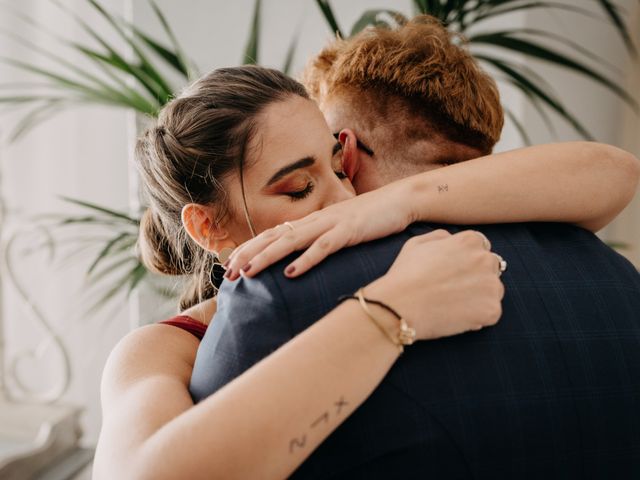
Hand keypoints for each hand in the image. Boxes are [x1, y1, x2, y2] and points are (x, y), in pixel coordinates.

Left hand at [225, 182, 411, 279]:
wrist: (402, 200)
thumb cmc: (372, 218)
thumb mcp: (342, 230)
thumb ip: (323, 241)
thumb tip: (304, 259)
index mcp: (313, 222)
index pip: (274, 234)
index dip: (250, 248)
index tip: (229, 265)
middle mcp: (316, 220)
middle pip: (274, 236)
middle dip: (248, 254)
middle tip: (226, 273)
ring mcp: (332, 223)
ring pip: (292, 240)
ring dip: (267, 257)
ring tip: (247, 273)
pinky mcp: (350, 230)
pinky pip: (324, 247)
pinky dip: (306, 260)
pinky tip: (291, 274)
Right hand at [365, 229, 504, 339]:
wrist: (398, 305)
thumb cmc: (404, 274)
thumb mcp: (415, 243)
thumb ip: (440, 236)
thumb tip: (452, 239)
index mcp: (469, 240)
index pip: (481, 248)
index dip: (467, 261)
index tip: (454, 273)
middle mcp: (485, 259)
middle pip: (491, 268)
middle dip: (478, 277)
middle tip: (453, 290)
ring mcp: (491, 286)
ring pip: (493, 291)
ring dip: (480, 297)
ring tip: (453, 305)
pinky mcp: (491, 310)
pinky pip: (491, 313)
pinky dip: (478, 317)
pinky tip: (456, 317)